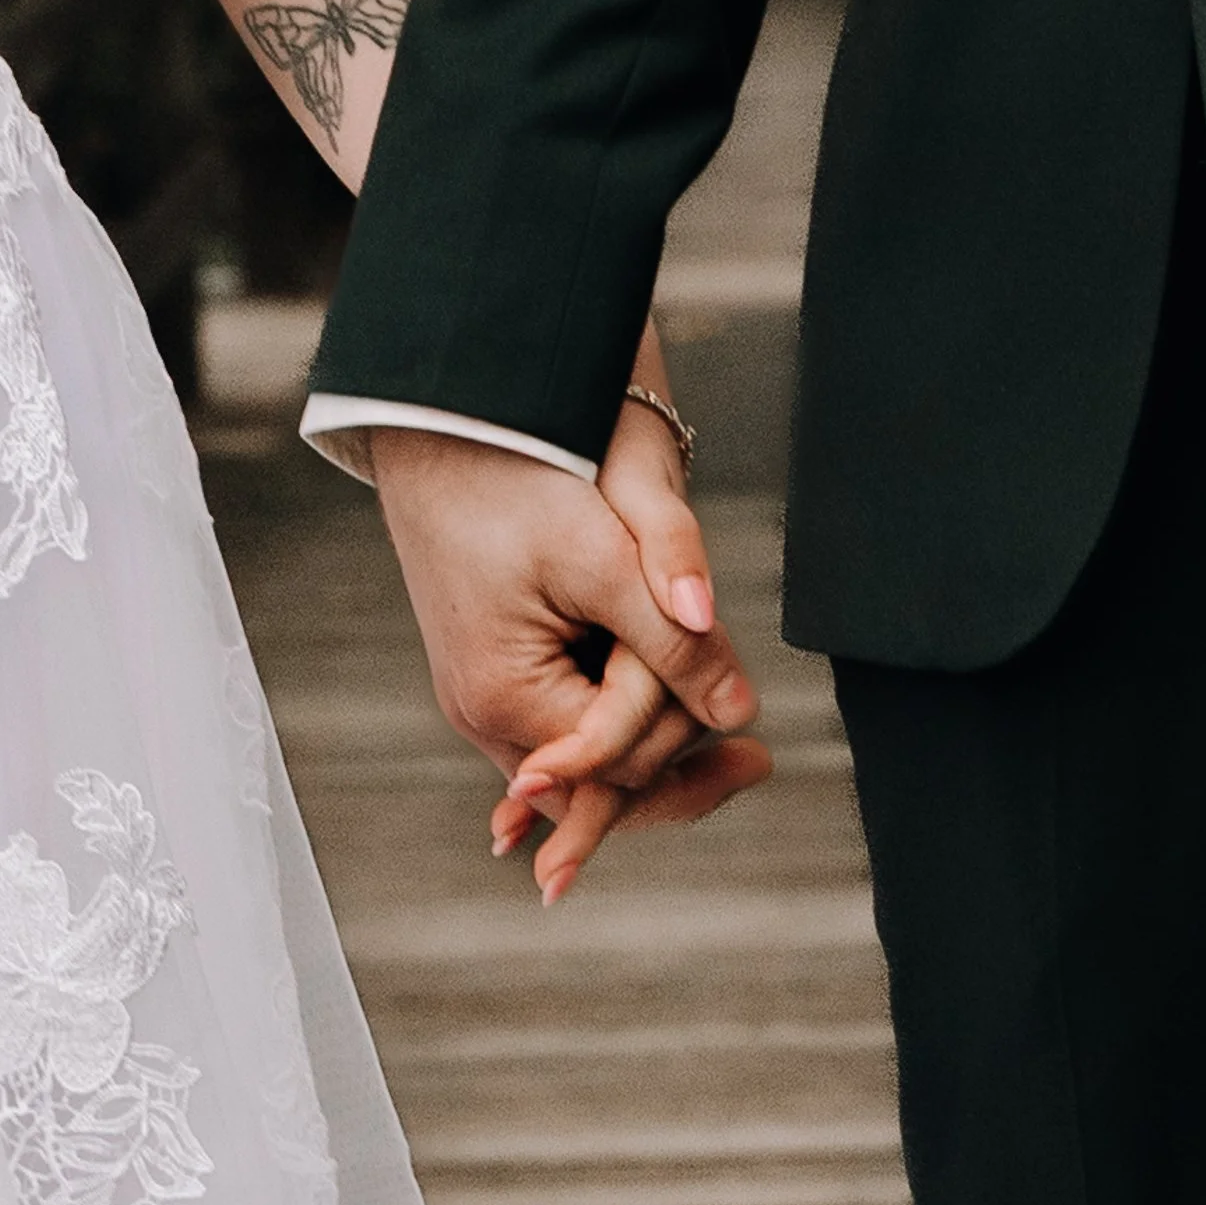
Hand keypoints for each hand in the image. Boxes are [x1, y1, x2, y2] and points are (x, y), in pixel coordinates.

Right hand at [371, 349, 767, 902]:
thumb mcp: (605, 561)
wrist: (444, 425)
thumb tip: (739, 710)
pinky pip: (562, 722)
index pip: (620, 761)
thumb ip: (672, 642)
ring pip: (584, 755)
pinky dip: (615, 721)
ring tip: (728, 745)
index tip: (761, 759)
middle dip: (676, 759)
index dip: (691, 747)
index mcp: (504, 698)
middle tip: (756, 763)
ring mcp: (480, 693)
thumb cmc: (511, 480)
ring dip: (651, 740)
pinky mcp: (491, 667)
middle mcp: (481, 713)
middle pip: (600, 779)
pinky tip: (663, 717)